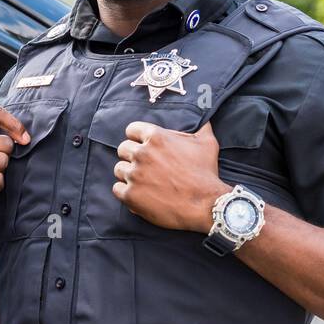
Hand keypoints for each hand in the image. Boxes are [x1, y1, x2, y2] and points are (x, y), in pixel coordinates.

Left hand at [112, 121, 230, 231]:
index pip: (131, 129)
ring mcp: (134, 175)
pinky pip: (117, 189)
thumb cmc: (206, 173)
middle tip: (145, 166)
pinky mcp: (130, 195)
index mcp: (156, 137)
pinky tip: (138, 194)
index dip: (137, 137)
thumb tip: (204, 118)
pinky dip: (125, 192)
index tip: (143, 145)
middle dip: (132, 156)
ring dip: (129, 174)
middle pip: (123, 149)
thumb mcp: (207, 144)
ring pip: (119, 169)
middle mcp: (141, 153)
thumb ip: (201, 128)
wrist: (206, 205)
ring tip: (143, 181)